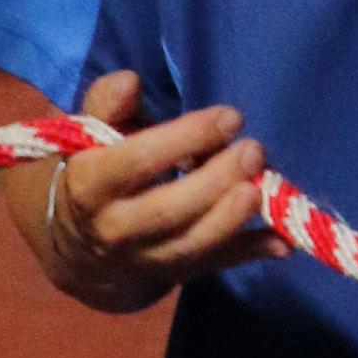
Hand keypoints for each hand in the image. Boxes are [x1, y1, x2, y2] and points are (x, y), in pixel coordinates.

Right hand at [7, 68, 287, 313]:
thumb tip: (131, 81)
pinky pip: (213, 266)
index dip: (182, 139)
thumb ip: (105, 105)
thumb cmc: (87, 171)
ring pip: (192, 244)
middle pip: (168, 209)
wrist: (76, 248)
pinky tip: (281, 241)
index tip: (228, 117)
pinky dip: (248, 255)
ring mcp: (145, 259)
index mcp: (87, 185)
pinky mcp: (172, 276)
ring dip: (232, 218)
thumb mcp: (83, 135)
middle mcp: (114, 228)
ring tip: (262, 185)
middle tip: (254, 149)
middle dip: (216, 180)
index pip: (135, 161)